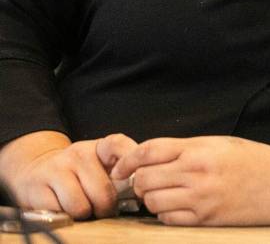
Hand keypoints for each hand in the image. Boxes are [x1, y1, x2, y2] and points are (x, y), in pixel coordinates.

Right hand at [0, 131, 136, 218]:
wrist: (36, 170)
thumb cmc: (78, 173)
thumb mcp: (100, 166)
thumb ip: (121, 174)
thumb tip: (141, 193)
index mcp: (99, 147)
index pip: (119, 145)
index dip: (129, 165)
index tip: (132, 182)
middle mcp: (78, 153)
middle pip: (103, 191)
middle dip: (106, 207)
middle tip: (103, 209)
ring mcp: (56, 169)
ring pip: (81, 206)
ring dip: (84, 214)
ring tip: (83, 208)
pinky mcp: (37, 188)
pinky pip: (59, 213)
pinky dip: (65, 217)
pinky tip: (64, 208)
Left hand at [111, 136, 269, 227]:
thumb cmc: (257, 161)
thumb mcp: (223, 144)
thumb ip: (188, 149)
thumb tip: (153, 157)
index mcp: (201, 149)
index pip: (149, 151)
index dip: (128, 159)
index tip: (121, 166)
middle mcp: (197, 173)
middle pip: (144, 178)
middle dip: (137, 180)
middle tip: (143, 181)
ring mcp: (201, 199)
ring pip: (152, 201)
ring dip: (151, 198)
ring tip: (164, 193)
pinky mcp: (206, 220)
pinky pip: (168, 219)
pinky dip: (166, 213)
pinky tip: (177, 206)